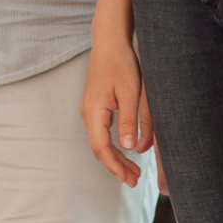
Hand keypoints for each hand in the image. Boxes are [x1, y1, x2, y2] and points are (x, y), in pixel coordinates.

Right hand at [79, 32, 151, 185]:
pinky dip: (113, 145)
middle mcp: (88, 113)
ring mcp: (90, 110)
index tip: (128, 178)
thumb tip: (130, 147)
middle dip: (116, 166)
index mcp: (94, 111)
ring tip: (133, 171)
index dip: (114, 166)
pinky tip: (126, 150)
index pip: (101, 148)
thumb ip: (130, 119)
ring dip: (115, 157)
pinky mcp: (96, 107)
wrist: (110, 42)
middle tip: (134, 180)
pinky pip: (102, 132)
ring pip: (100, 141)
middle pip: (99, 148)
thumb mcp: (131, 91)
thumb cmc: (121, 63)